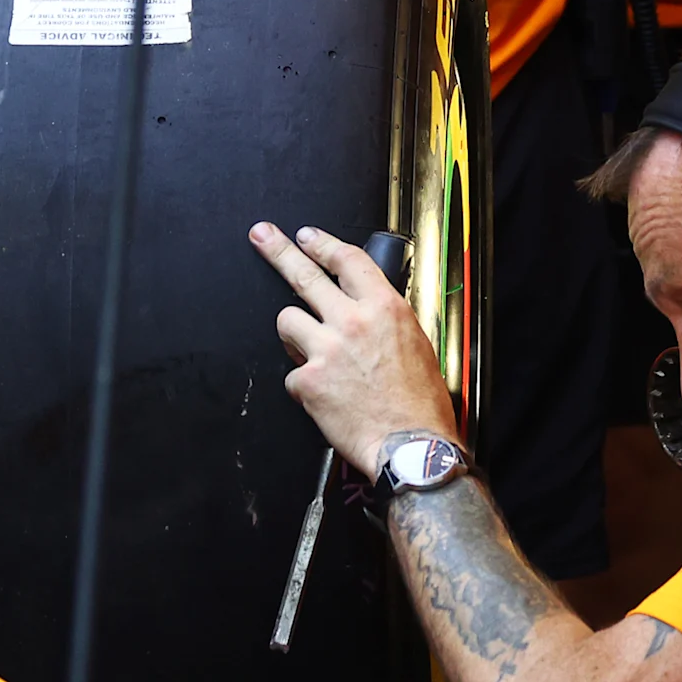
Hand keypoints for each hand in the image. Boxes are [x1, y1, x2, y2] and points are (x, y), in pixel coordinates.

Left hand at [250, 221, 459, 470]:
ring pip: (288, 321)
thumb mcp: (415, 344)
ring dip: (295, 335)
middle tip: (261, 236)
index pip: (347, 260)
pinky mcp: (308, 380)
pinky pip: (292, 373)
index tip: (307, 236)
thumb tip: (362, 312)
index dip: (323, 244)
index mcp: (385, 308)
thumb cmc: (419, 404)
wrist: (413, 446)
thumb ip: (384, 321)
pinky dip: (304, 385)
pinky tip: (326, 397)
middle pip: (305, 275)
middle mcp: (353, 322)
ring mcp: (326, 349)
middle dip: (279, 251)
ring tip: (311, 353)